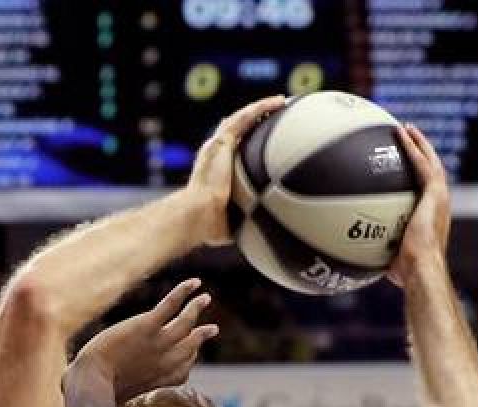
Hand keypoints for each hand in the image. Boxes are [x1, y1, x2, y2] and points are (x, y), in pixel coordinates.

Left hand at [73, 279, 217, 400]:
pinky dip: (184, 291)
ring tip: (205, 298)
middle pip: (191, 345)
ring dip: (197, 309)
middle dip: (201, 336)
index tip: (193, 353)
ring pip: (186, 322)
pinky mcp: (147, 327)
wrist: (92, 381)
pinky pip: (171, 305)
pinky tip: (195, 282)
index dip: (190, 360)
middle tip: (211, 329)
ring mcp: (158, 343)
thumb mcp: (114, 396)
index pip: (184, 370)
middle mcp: (165, 361)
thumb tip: (104, 398)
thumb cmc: (96, 391)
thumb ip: (117, 394)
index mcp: (160, 379)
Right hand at [184, 95, 285, 245]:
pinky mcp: (222, 142)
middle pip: (234, 130)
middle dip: (251, 120)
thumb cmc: (209, 225)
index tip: (256, 137)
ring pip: (241, 119)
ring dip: (260, 109)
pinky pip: (245, 118)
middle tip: (269, 115)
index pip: (228, 149)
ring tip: (280, 101)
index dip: (241, 141)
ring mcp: (217, 146)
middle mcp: (214, 154)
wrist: (197, 214)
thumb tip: (255, 234)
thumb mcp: (230, 221)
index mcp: (214, 170)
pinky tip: (279, 101)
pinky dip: (261, 107)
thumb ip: (241, 220)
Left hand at [387, 124, 450, 288]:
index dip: (417, 179)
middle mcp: (440, 204)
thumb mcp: (389, 258)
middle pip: (431, 171)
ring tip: (406, 129)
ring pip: (430, 161)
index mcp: (431, 217)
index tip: (405, 170)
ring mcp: (440, 196)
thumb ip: (378, 251)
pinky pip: (422, 163)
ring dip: (418, 143)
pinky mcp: (435, 192)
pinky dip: (413, 146)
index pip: (425, 193)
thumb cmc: (406, 271)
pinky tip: (401, 133)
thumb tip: (357, 256)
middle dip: (421, 154)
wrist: (422, 267)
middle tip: (408, 139)